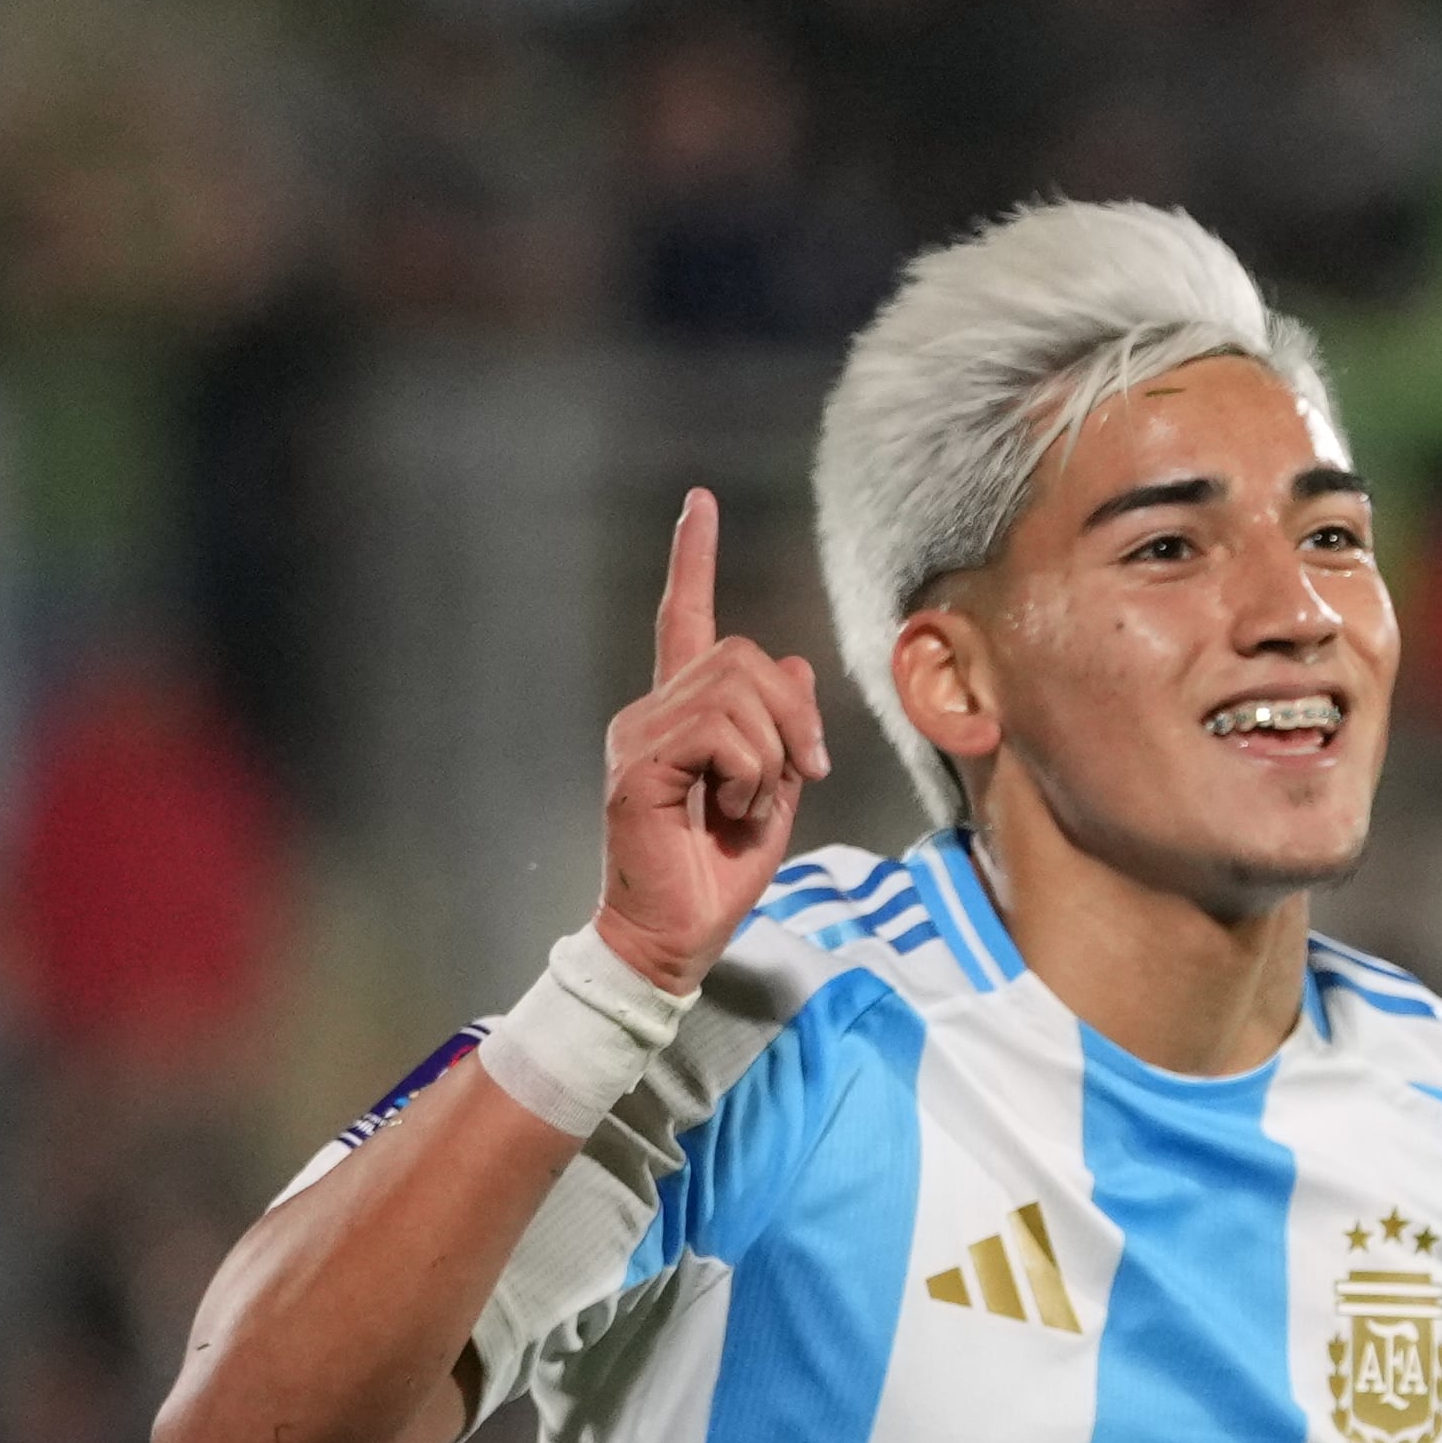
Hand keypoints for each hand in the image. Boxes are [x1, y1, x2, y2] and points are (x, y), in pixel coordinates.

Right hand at [597, 489, 829, 994]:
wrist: (674, 940)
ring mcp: (638, 736)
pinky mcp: (638, 767)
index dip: (692, 559)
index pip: (683, 619)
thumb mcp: (773, 793)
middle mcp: (650, 712)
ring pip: (736, 694)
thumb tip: (792, 662)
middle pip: (741, 656)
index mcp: (680, 715)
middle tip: (804, 772)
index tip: (700, 502)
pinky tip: (730, 809)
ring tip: (750, 803)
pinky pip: (720, 734)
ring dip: (771, 754)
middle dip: (793, 713)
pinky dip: (749, 773)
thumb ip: (783, 730)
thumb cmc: (717, 875)